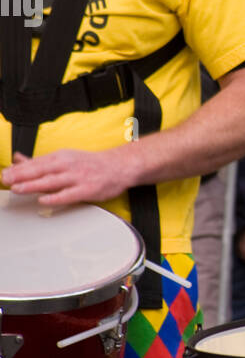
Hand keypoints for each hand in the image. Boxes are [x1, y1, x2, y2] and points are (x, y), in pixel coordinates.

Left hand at [1, 147, 138, 205]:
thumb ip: (40, 161)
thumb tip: (18, 159)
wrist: (119, 166)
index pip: (36, 163)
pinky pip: (69, 194)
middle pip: (41, 170)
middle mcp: (68, 165)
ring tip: (18, 188)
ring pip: (52, 181)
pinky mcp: (87, 189)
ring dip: (34, 185)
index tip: (5, 173)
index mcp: (61, 156)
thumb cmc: (90, 164)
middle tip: (7, 179)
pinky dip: (55, 197)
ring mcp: (78, 177)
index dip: (19, 169)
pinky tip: (43, 200)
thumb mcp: (64, 157)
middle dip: (22, 175)